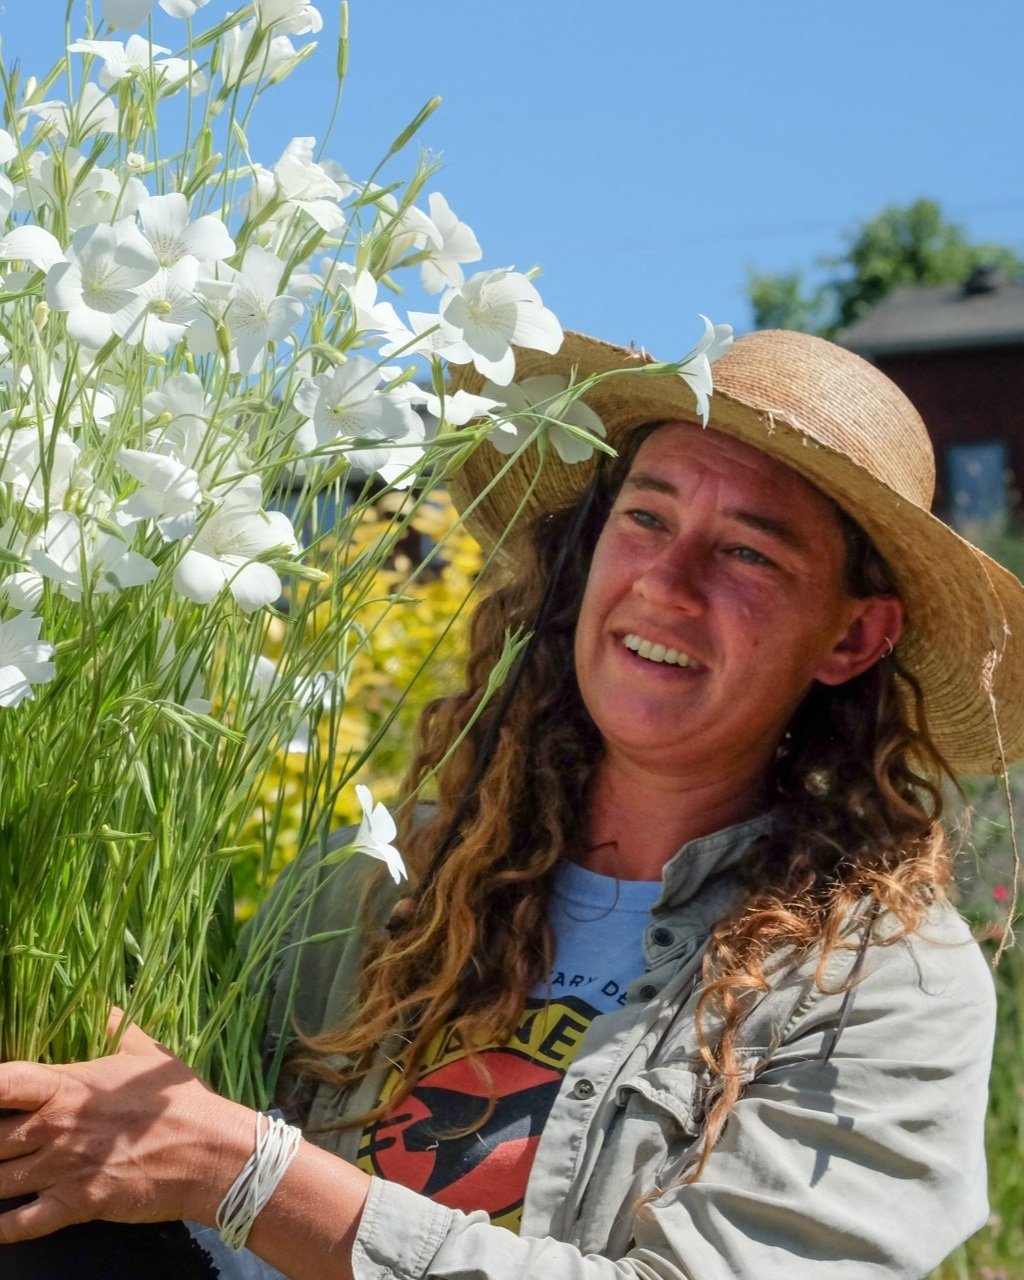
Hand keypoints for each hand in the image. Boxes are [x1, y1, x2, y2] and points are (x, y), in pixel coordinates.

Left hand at [0, 1010, 253, 1243]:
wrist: (209, 1153)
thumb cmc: (182, 1100)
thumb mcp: (151, 1054)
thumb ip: (119, 1031)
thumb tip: (105, 1009)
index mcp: (69, 1087)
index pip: (5, 1082)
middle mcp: (55, 1129)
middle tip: (1, 1140)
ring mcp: (61, 1171)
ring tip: (0, 1171)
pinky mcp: (74, 1207)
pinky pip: (20, 1224)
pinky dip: (3, 1227)